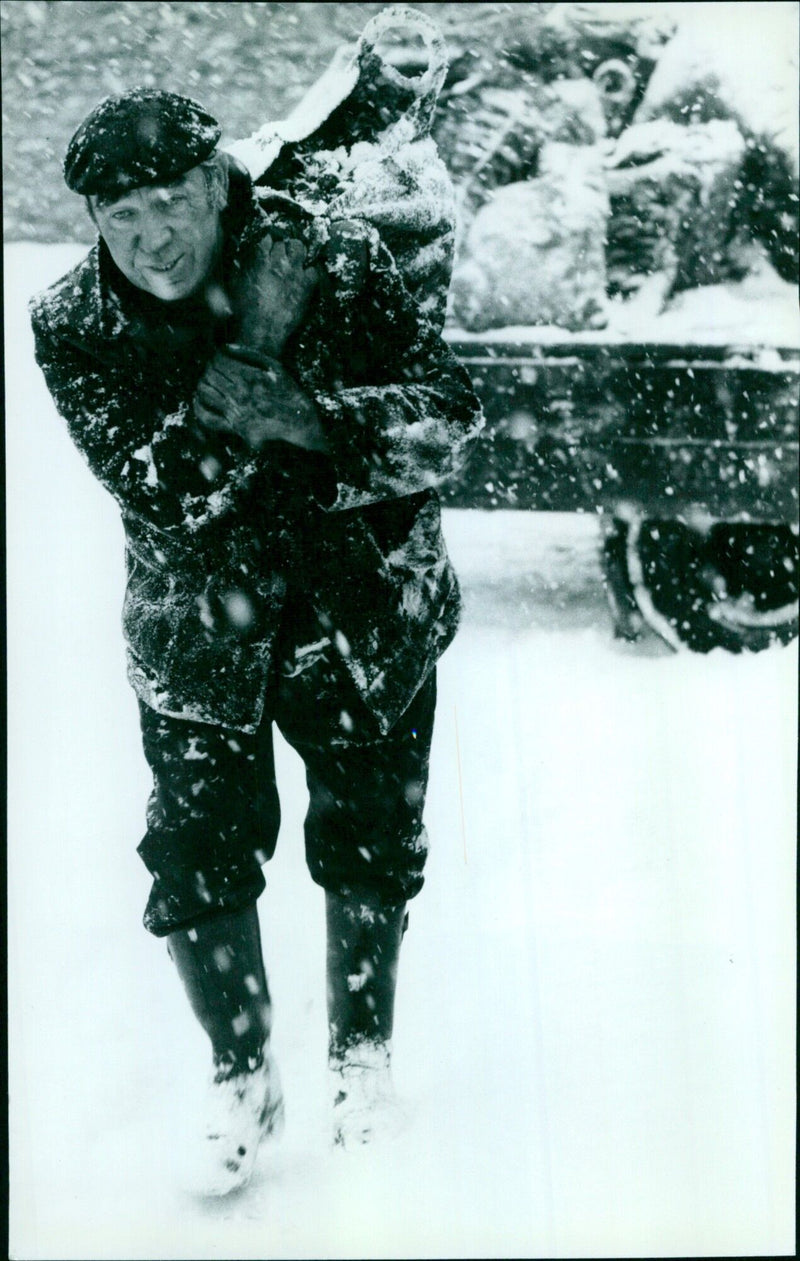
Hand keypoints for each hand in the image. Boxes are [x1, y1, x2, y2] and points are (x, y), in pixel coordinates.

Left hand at [194, 349, 328, 453]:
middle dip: (208, 368)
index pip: (219, 361)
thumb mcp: (277, 369)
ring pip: (205, 392)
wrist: (301, 425)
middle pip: (210, 375)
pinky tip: (199, 400)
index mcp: (250, 377)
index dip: (215, 356)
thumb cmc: (290, 395)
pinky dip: (198, 407)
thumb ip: (251, 355)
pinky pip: (207, 417)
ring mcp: (236, 412)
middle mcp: (240, 394)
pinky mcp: (234, 428)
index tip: (217, 356)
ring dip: (202, 383)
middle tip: (211, 368)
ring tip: (207, 380)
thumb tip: (226, 346)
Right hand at [231, 233, 319, 357]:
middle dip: (283, 248)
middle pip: (284, 243)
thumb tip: (242, 260)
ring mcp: (294, 272)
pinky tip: (305, 278)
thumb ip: (241, 267)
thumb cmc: (243, 311)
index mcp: (259, 259)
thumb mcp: (235, 284)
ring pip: (300, 249)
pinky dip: (310, 272)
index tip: (268, 247)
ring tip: (294, 261)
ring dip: (297, 253)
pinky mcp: (306, 285)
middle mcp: (278, 261)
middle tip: (282, 256)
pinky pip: (313, 270)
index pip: (267, 238)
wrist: (260, 332)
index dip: (268, 242)